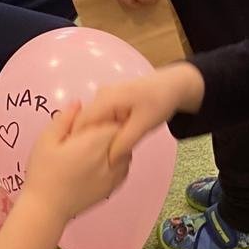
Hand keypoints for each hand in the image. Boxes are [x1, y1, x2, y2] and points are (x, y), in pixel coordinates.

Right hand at [24, 103, 131, 220]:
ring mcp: (113, 175)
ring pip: (126, 152)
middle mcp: (109, 158)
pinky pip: (124, 168)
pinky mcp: (112, 188)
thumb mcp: (46, 141)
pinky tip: (102, 161)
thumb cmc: (43, 172)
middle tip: (95, 130)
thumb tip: (79, 103)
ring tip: (98, 145)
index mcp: (93, 143)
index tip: (93, 119)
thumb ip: (64, 120)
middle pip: (122, 136)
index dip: (106, 116)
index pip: (114, 121)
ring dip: (117, 145)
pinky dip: (118, 161)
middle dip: (113, 129)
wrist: (46, 208)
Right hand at [78, 62, 204, 162]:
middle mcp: (99, 95)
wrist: (171, 86)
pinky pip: (100, 120)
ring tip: (101, 156)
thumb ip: (125, 142)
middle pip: (85, 122)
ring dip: (95, 138)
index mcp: (106, 98)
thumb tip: (108, 161)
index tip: (80, 160)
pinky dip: (103, 132)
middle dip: (86, 141)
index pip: (82, 121)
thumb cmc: (159, 102)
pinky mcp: (108, 102)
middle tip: (95, 162)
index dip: (77, 141)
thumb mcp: (143, 125)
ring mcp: (103, 98)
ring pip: (92, 123)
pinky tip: (110, 144)